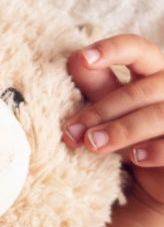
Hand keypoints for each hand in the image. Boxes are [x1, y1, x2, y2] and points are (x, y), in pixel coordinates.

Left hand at [62, 35, 163, 205]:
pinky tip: (136, 157)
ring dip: (122, 130)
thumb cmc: (132, 134)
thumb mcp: (111, 109)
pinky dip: (156, 150)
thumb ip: (96, 85)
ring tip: (93, 144)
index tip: (84, 58)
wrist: (157, 178)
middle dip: (101, 111)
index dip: (112, 50)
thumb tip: (77, 60)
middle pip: (139, 91)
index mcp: (153, 70)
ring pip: (158, 115)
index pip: (137, 48)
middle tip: (71, 131)